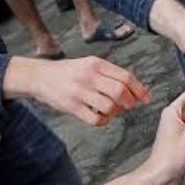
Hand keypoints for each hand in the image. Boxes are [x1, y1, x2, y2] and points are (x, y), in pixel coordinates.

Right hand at [3, 56, 148, 125]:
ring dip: (116, 112)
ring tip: (113, 110)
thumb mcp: (89, 65)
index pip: (125, 77)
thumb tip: (137, 91)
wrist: (39, 76)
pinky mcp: (71, 106)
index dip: (139, 90)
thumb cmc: (70, 72)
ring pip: (110, 106)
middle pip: (120, 92)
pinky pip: (96, 119)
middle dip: (130, 102)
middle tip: (129, 106)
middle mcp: (88, 76)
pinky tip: (102, 116)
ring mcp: (79, 91)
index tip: (146, 99)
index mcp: (95, 64)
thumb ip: (110, 74)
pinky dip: (104, 121)